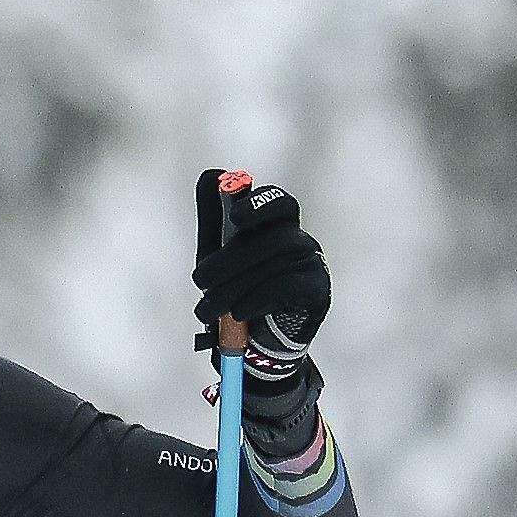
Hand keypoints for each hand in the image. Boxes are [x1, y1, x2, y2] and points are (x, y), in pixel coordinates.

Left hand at [193, 170, 330, 365]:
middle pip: (272, 238)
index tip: (235, 218)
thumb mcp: (218, 251)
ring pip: (275, 265)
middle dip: (230, 260)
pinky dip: (256, 299)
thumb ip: (214, 214)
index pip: (278, 202)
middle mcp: (300, 239)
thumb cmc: (237, 288)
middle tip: (198, 281)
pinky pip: (287, 287)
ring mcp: (313, 264)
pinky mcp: (318, 291)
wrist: (257, 342)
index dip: (259, 205)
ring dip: (233, 287)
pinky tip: (238, 312)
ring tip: (206, 310)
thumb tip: (213, 175)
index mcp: (277, 223)